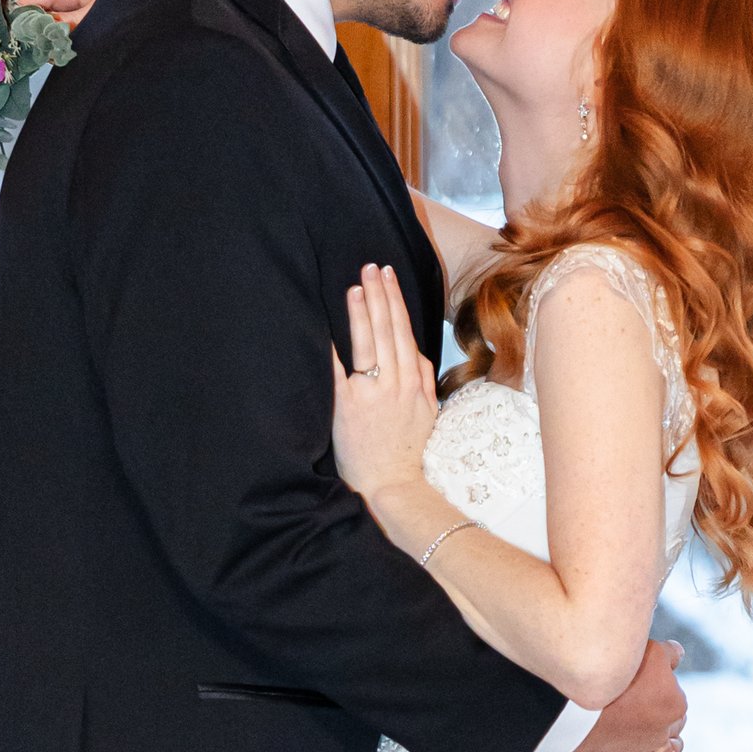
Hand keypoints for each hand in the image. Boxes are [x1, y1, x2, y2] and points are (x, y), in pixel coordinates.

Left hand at [331, 262, 441, 506]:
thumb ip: (423, 379)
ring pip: (369, 343)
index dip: (395, 301)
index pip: (404, 332)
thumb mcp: (427, 413)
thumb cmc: (406, 452)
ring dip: (362, 311)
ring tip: (355, 286)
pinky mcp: (348, 407)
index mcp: (414, 382)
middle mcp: (396, 383)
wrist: (391, 484)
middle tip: (370, 267)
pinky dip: (333, 348)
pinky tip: (325, 326)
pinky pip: (339, 371)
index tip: (388, 276)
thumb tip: (415, 352)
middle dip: (380, 295)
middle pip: (388, 330)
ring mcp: (373, 394)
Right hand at [572, 640, 687, 751]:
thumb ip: (668, 654)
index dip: (667, 704)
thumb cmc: (613, 674)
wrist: (573, 702)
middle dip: (665, 732)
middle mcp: (661, 736)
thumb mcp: (648, 651)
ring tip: (642, 745)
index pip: (680, 710)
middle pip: (673, 740)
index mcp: (674, 707)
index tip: (653, 699)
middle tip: (646, 720)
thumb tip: (678, 654)